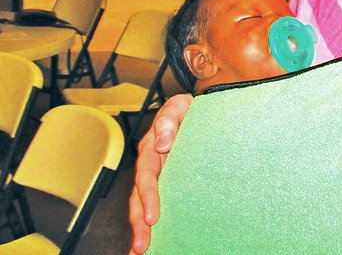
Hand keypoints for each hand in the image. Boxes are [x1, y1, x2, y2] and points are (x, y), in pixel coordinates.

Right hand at [128, 93, 192, 253]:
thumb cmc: (187, 109)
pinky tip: (153, 244)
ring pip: (142, 205)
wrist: (196, 109)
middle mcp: (150, 165)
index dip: (148, 196)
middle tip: (142, 246)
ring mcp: (157, 175)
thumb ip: (170, 119)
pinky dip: (149, 223)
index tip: (151, 217)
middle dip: (139, 223)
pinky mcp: (167, 182)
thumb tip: (162, 143)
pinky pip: (155, 203)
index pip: (146, 176)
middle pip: (139, 197)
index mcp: (151, 149)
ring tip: (140, 251)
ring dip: (140, 229)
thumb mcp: (179, 106)